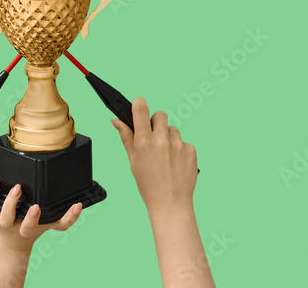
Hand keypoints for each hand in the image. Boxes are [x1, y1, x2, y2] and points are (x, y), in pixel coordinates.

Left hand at [0, 180, 82, 253]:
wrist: (10, 242)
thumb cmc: (32, 227)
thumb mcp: (49, 223)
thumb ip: (65, 216)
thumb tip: (80, 203)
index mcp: (42, 227)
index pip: (59, 225)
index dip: (69, 217)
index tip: (76, 205)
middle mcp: (23, 227)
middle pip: (27, 228)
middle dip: (32, 218)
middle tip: (36, 205)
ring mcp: (6, 222)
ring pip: (4, 218)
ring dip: (10, 204)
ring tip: (17, 188)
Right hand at [112, 97, 197, 215]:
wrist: (170, 203)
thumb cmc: (149, 185)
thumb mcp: (133, 161)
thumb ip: (126, 138)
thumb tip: (116, 120)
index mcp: (144, 143)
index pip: (141, 109)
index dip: (139, 104)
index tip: (139, 105)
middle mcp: (161, 141)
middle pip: (159, 115)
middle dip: (155, 123)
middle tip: (153, 139)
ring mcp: (178, 145)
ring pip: (172, 129)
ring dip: (168, 137)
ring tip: (164, 156)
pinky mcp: (190, 150)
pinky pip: (183, 141)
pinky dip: (179, 149)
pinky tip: (174, 163)